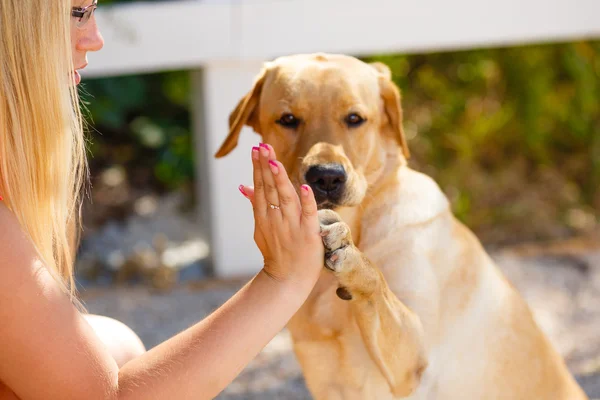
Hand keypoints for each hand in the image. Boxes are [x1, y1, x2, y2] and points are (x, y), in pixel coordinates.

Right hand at [239, 143, 323, 290]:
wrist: (287, 280)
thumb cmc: (277, 252)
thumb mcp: (260, 228)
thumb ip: (255, 205)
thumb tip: (243, 186)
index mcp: (264, 216)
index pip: (261, 187)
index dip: (258, 167)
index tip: (256, 149)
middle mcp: (276, 218)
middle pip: (270, 188)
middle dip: (266, 166)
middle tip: (263, 146)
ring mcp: (292, 226)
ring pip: (285, 197)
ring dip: (280, 179)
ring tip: (274, 162)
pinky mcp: (308, 234)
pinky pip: (308, 215)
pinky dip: (307, 202)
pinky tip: (305, 188)